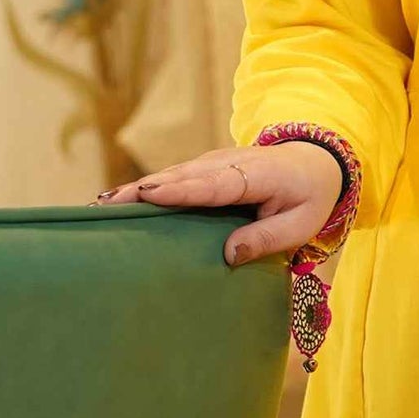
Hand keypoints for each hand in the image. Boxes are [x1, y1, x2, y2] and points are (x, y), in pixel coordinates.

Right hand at [98, 142, 344, 265]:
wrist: (315, 162)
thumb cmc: (308, 197)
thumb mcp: (300, 224)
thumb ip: (266, 239)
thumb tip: (228, 256)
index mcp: (253, 177)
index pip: (211, 185)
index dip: (179, 190)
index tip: (147, 195)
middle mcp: (227, 164)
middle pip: (180, 177)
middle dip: (142, 190)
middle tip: (107, 205)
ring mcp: (213, 163)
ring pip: (171, 175)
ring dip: (137, 189)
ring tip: (102, 205)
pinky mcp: (205, 168)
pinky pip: (174, 178)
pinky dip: (147, 188)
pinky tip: (122, 200)